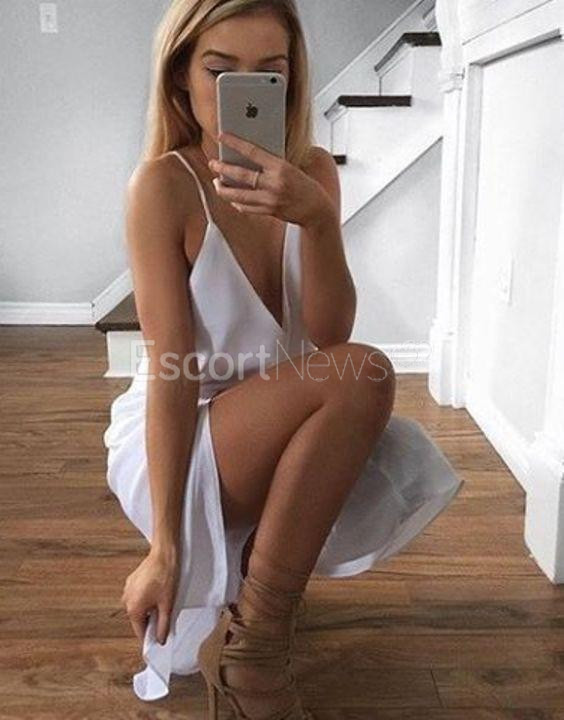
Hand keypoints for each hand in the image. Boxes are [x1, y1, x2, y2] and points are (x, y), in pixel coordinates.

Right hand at [120, 547, 179, 647]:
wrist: (163, 555)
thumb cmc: (165, 577)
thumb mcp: (167, 605)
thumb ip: (163, 625)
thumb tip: (161, 639)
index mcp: (133, 609)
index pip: (140, 632)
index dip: (151, 637)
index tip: (159, 639)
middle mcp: (126, 600)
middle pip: (139, 619)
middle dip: (151, 619)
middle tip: (165, 613)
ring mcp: (127, 590)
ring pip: (139, 607)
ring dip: (149, 608)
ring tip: (162, 599)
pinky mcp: (131, 582)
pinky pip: (138, 596)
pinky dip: (146, 598)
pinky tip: (157, 591)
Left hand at [209, 132, 329, 227]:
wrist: (317, 210)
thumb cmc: (305, 186)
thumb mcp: (291, 168)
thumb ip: (271, 164)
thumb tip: (249, 157)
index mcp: (281, 167)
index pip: (252, 152)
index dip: (235, 143)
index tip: (222, 137)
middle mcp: (274, 184)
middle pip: (241, 175)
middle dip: (223, 168)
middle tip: (213, 164)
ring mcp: (270, 200)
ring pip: (238, 195)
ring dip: (224, 189)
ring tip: (217, 183)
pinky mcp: (269, 212)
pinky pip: (246, 208)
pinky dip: (236, 202)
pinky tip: (231, 197)